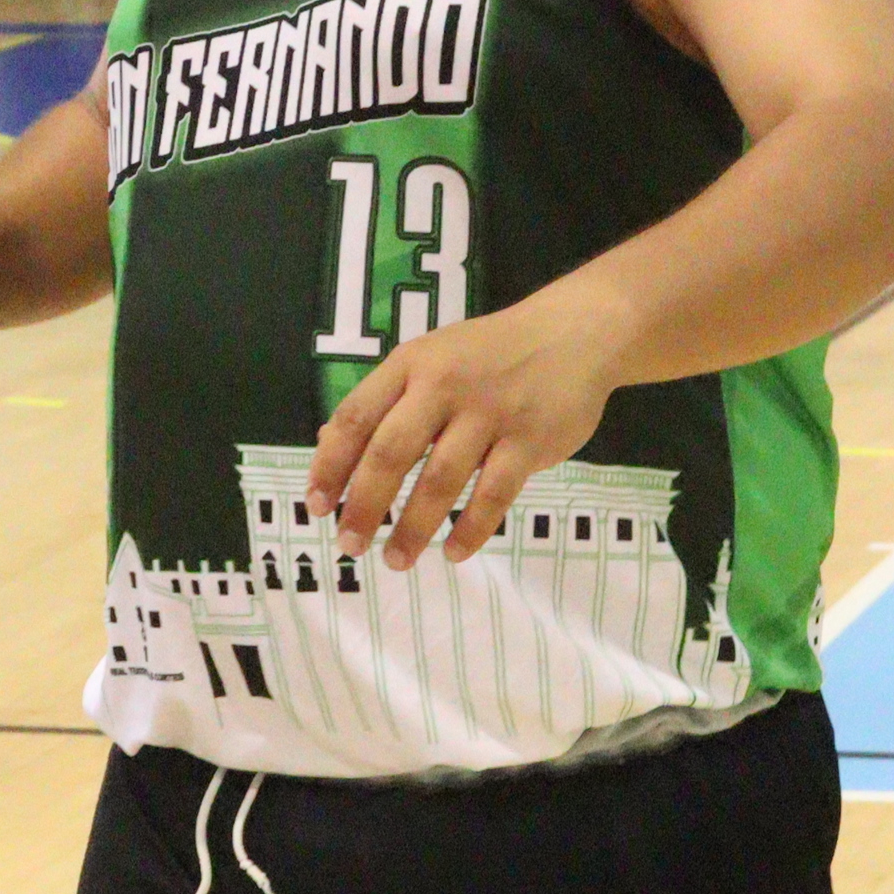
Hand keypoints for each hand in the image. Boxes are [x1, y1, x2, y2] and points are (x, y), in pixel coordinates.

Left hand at [309, 285, 634, 568]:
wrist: (576, 333)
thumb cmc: (492, 352)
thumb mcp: (431, 357)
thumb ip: (385, 399)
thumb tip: (327, 443)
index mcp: (412, 364)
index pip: (357, 416)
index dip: (330, 465)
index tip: (317, 505)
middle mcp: (445, 385)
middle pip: (391, 453)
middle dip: (364, 505)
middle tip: (349, 544)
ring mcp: (490, 413)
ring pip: (440, 480)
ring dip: (413, 528)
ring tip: (396, 560)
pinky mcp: (530, 440)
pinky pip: (494, 495)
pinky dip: (471, 529)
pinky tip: (453, 552)